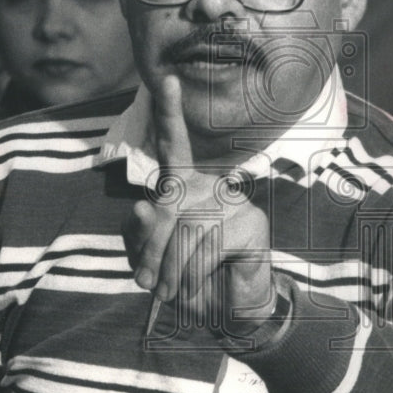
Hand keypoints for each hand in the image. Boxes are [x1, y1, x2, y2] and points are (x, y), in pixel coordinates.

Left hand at [123, 75, 272, 334]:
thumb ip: (141, 238)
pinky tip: (200, 284)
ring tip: (171, 292)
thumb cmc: (187, 281)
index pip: (173, 145)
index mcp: (182, 187)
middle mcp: (208, 187)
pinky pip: (207, 244)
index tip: (167, 80)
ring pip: (184, 230)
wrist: (228, 312)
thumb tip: (142, 207)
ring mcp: (232, 202)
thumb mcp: (152, 262)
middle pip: (164, 206)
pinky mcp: (251, 223)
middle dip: (151, 252)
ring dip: (172, 270)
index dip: (170, 113)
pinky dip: (195, 272)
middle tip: (149, 286)